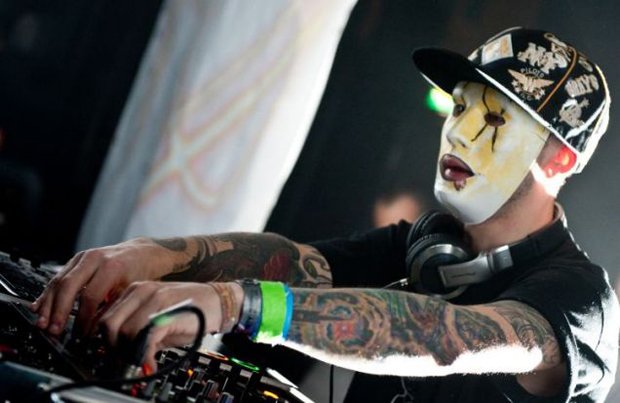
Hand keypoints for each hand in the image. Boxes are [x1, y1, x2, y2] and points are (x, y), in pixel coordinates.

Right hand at [32, 238, 185, 335]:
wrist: (140, 253)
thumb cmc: (138, 273)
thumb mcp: (131, 291)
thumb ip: (113, 308)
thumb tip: (96, 331)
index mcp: (111, 267)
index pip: (91, 296)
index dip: (83, 318)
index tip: (80, 335)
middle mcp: (94, 259)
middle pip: (68, 286)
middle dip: (58, 311)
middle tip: (53, 330)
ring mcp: (82, 258)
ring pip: (58, 281)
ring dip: (48, 305)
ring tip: (42, 324)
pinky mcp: (75, 260)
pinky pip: (57, 277)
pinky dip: (47, 294)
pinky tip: (39, 308)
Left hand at [99, 281, 242, 369]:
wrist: (220, 302)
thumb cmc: (191, 310)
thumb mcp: (158, 318)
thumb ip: (137, 330)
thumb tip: (120, 352)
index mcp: (136, 290)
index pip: (105, 317)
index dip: (107, 341)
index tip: (117, 355)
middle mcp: (142, 291)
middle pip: (108, 324)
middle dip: (113, 348)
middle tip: (126, 360)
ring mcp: (155, 299)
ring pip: (123, 332)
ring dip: (128, 353)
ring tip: (141, 361)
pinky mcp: (168, 312)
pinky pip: (144, 337)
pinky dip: (143, 355)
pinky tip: (150, 362)